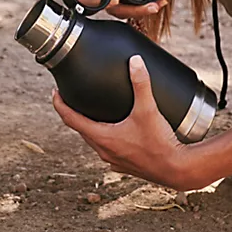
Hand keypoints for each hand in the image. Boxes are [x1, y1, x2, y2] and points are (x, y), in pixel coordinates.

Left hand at [52, 55, 191, 188]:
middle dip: (73, 113)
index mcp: (102, 138)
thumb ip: (141, 84)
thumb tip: (135, 61)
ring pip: (94, 141)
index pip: (71, 119)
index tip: (55, 92)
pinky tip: (116, 132)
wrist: (177, 170)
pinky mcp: (125, 165)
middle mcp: (104, 151)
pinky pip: (109, 149)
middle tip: (71, 97)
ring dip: (89, 127)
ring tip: (92, 112)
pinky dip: (106, 138)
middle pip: (80, 130)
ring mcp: (114, 161)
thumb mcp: (148, 109)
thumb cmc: (160, 143)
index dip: (60, 104)